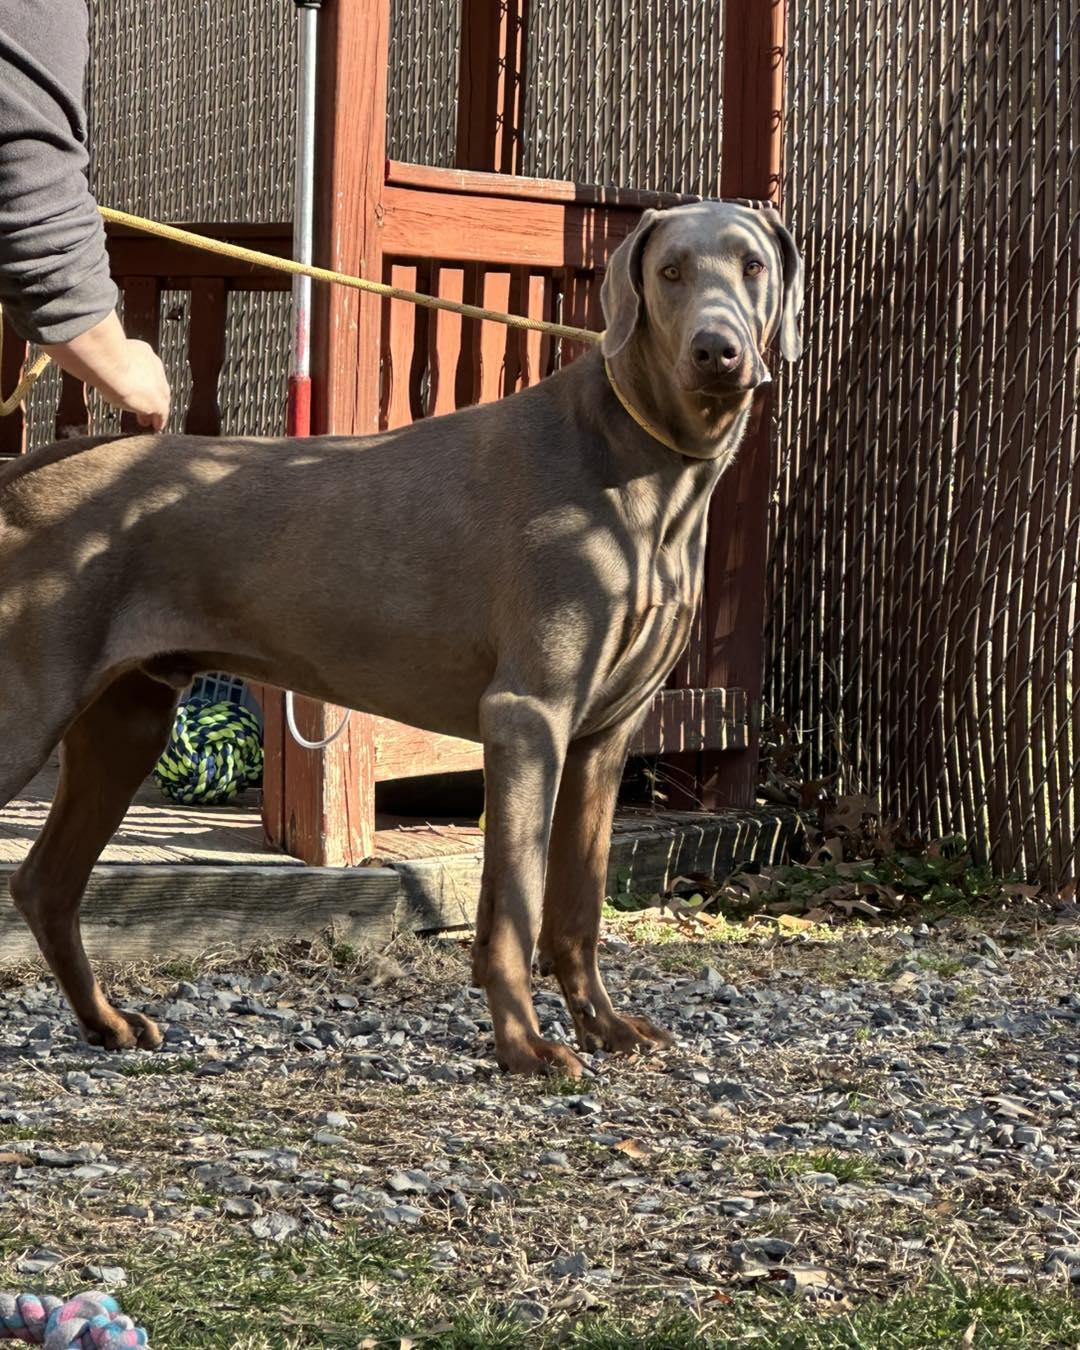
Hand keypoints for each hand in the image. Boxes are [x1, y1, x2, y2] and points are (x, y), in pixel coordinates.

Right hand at [42, 311, 171, 429]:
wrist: (111, 364)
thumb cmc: (102, 354)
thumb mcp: (103, 351)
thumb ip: (101, 353)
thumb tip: (83, 348)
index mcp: (143, 351)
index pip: (146, 369)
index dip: (142, 380)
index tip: (137, 387)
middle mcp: (154, 366)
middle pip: (156, 385)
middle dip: (150, 395)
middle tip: (145, 406)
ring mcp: (158, 385)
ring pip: (160, 399)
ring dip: (154, 410)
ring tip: (147, 420)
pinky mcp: (158, 401)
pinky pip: (162, 414)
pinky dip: (158, 420)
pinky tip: (154, 427)